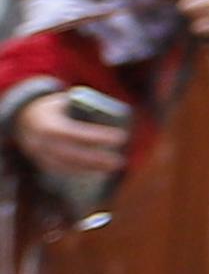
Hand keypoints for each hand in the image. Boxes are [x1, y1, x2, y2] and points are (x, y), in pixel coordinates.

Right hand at [12, 94, 128, 183]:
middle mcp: (42, 142)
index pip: (76, 133)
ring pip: (67, 165)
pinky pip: (61, 170)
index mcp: (49, 125)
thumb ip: (83, 108)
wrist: (23, 119)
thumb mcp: (64, 102)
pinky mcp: (41, 162)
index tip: (121, 137)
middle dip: (97, 159)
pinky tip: (97, 171)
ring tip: (112, 166)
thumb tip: (113, 116)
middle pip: (73, 154)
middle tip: (120, 160)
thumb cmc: (53, 109)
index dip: (98, 136)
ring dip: (92, 168)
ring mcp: (40, 155)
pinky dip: (80, 171)